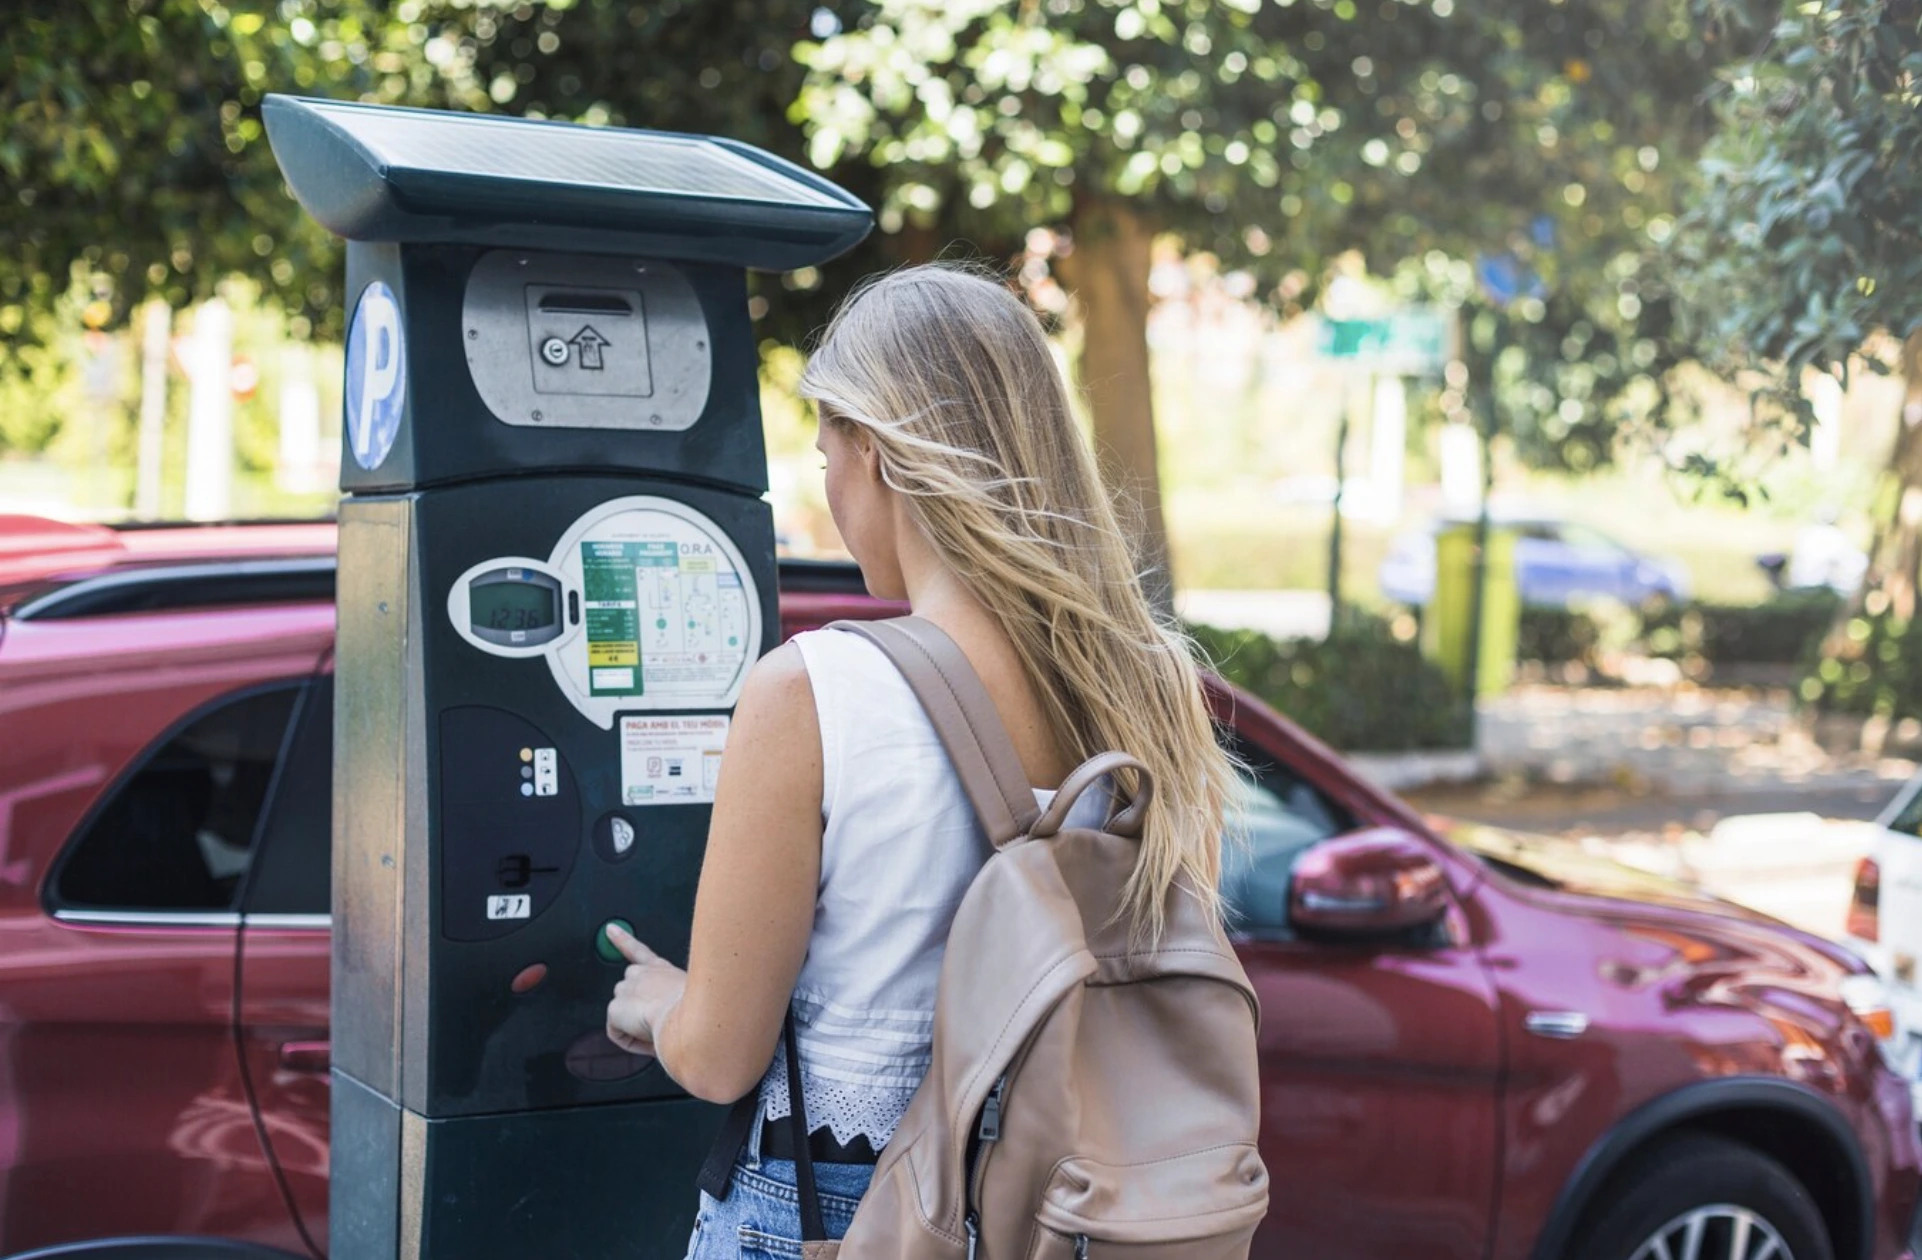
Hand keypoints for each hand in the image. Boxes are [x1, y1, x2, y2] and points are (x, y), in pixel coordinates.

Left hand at [604, 923, 686, 1057]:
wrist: (696, 1016)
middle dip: (638, 1009)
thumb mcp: (699, 998)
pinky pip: (619, 1035)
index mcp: (663, 969)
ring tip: (663, 1033)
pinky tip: (651, 1040)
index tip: (610, 929)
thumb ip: (684, 999)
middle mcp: (643, 973)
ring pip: (624, 1015)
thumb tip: (681, 1018)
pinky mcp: (616, 1008)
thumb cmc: (705, 1011)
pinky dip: (633, 1043)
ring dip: (638, 1028)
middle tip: (662, 1026)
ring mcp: (627, 988)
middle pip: (627, 992)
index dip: (623, 940)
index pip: (639, 952)